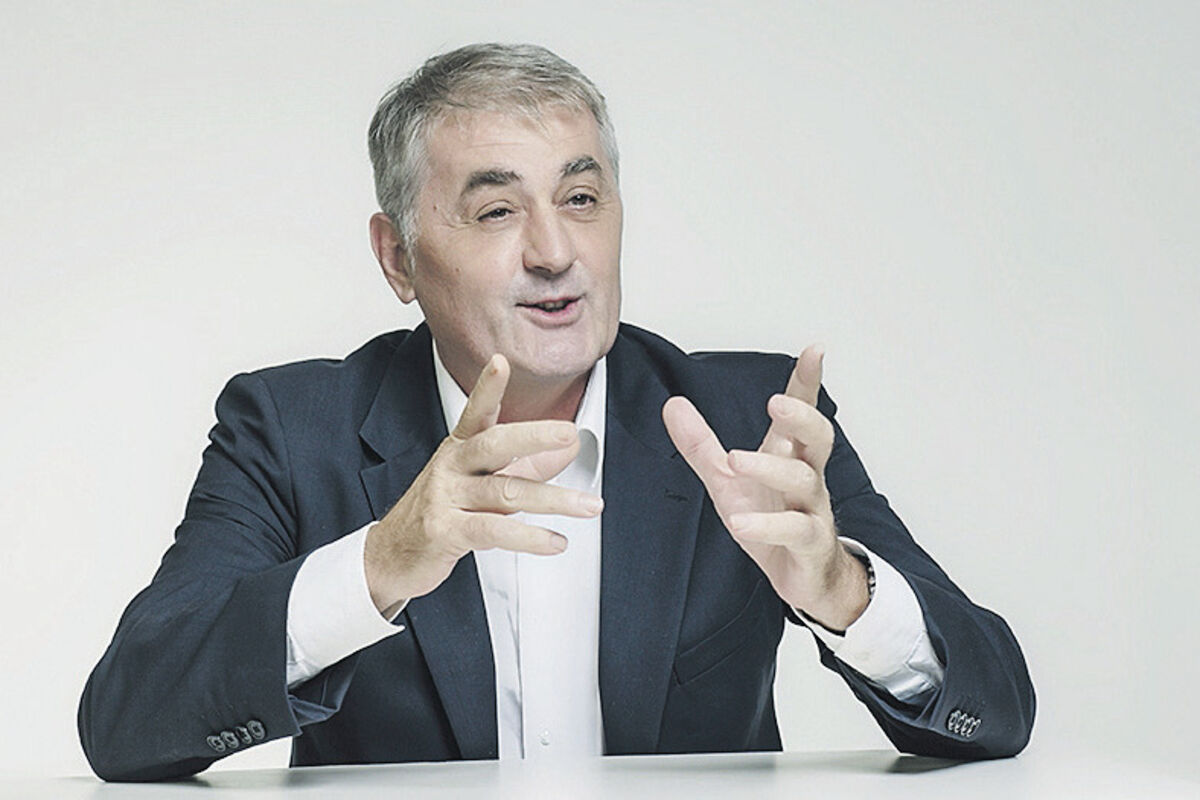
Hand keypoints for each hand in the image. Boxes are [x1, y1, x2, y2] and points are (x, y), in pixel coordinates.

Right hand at [364, 354, 603, 614]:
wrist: (392, 554)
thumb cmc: (443, 511)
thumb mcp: (484, 482)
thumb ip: (528, 465)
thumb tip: (571, 447)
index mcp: (460, 448)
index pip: (476, 412)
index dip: (488, 387)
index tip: (500, 361)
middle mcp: (451, 467)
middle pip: (494, 444)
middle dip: (534, 436)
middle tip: (569, 433)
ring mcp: (445, 498)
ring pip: (506, 493)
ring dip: (554, 500)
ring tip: (590, 505)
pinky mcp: (444, 532)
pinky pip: (494, 532)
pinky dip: (530, 537)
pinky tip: (556, 541)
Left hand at [662, 346, 868, 629]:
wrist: (805, 577)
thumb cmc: (774, 522)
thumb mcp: (727, 481)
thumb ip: (701, 445)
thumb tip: (673, 406)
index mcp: (788, 456)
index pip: (802, 412)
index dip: (807, 382)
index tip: (814, 351)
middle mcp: (806, 476)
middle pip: (817, 437)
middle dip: (801, 417)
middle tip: (777, 404)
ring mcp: (812, 510)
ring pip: (803, 480)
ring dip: (769, 468)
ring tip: (735, 461)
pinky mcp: (809, 544)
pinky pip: (795, 531)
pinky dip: (767, 526)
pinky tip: (741, 523)